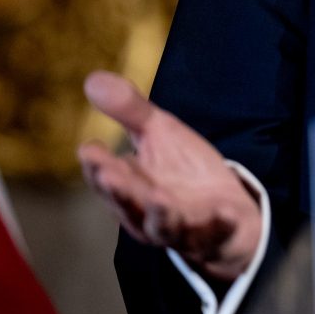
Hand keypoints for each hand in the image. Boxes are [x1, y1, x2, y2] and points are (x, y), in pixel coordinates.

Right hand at [78, 71, 261, 281]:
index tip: (91, 150)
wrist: (224, 206)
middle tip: (108, 175)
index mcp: (127, 186)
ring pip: (162, 224)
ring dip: (160, 213)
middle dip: (119, 191)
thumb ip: (130, 110)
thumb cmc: (181, 169)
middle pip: (128, 203)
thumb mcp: (159, 133)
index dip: (97, 165)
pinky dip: (217, 223)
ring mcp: (176, 228)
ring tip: (159, 197)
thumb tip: (92, 78)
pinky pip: (213, 232)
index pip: (103, 176)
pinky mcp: (209, 235)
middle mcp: (144, 212)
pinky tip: (223, 210)